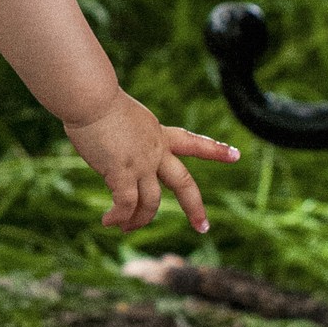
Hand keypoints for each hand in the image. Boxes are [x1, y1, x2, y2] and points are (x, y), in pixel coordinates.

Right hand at [63, 92, 238, 233]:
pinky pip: (125, 205)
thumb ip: (126, 137)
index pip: (192, 142)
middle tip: (204, 227)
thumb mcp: (122, 117)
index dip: (215, 150)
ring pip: (151, 202)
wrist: (91, 97)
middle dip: (195, 207)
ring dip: (140, 220)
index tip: (236, 155)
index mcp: (158, 134)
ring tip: (127, 229)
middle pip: (183, 184)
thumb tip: (114, 152)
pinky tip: (108, 221)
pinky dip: (118, 217)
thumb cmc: (95, 99)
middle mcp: (156, 151)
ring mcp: (141, 163)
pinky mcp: (122, 173)